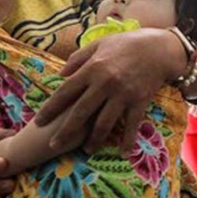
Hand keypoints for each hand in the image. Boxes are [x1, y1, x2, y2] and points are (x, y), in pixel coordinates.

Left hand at [34, 28, 184, 154]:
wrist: (157, 47)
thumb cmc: (125, 44)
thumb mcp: (98, 44)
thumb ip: (77, 58)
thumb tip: (60, 74)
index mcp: (92, 68)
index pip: (65, 91)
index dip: (51, 108)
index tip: (39, 121)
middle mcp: (105, 83)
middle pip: (81, 112)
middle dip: (65, 131)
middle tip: (53, 145)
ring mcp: (123, 94)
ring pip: (104, 122)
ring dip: (94, 139)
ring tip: (86, 150)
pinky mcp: (139, 101)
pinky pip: (132, 124)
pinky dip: (128, 140)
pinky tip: (123, 153)